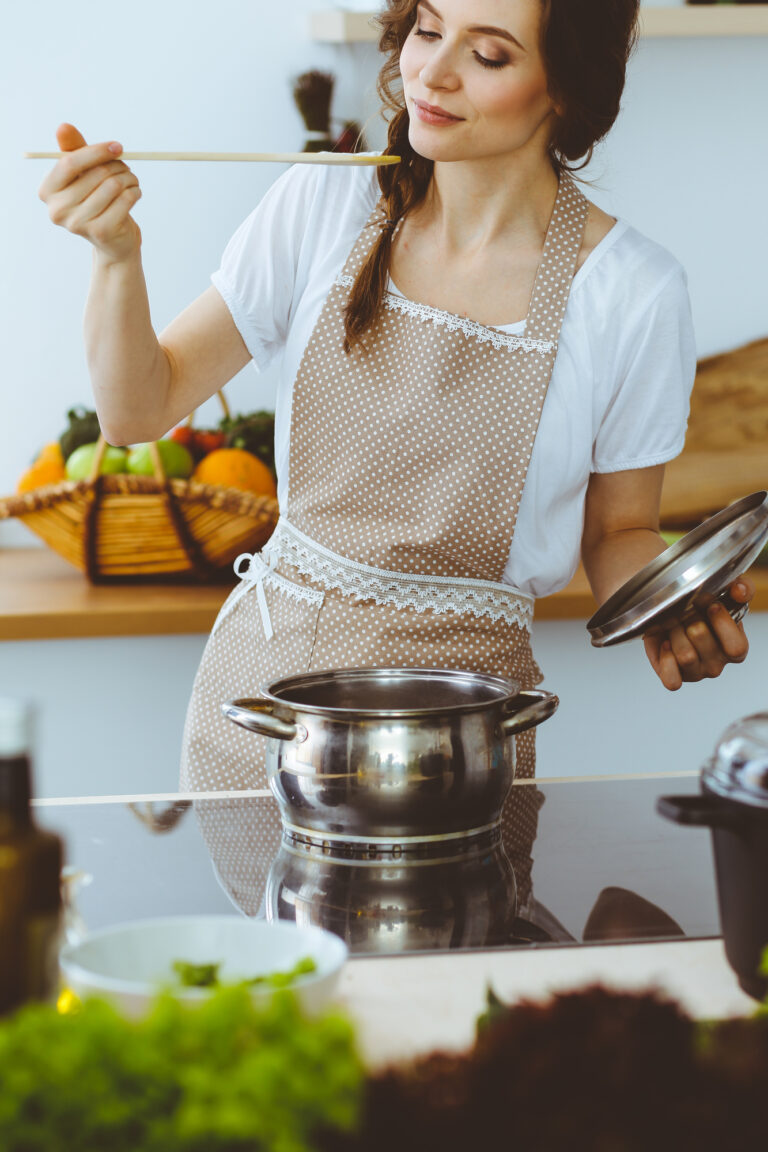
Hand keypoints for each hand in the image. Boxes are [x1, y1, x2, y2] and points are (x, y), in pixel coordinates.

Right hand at [37, 123, 141, 263]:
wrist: (113, 240)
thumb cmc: (95, 199)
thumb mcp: (83, 173)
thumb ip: (74, 150)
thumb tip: (63, 127)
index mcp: (47, 191)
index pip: (69, 163)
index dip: (96, 152)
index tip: (117, 146)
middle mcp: (58, 210)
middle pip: (95, 174)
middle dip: (117, 166)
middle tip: (126, 167)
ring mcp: (78, 224)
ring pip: (113, 186)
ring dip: (129, 178)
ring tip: (131, 181)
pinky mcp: (101, 232)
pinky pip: (125, 200)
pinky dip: (135, 192)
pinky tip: (134, 193)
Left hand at [643, 577, 752, 690]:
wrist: (670, 617)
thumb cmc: (701, 609)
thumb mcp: (725, 593)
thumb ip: (741, 588)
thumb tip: (740, 591)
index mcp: (735, 648)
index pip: (736, 647)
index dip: (721, 623)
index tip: (710, 605)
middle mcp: (717, 664)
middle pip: (703, 641)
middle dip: (690, 619)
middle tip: (685, 612)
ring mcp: (696, 673)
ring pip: (686, 656)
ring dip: (674, 633)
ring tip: (673, 625)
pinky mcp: (675, 678)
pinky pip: (672, 680)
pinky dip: (666, 660)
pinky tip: (665, 643)